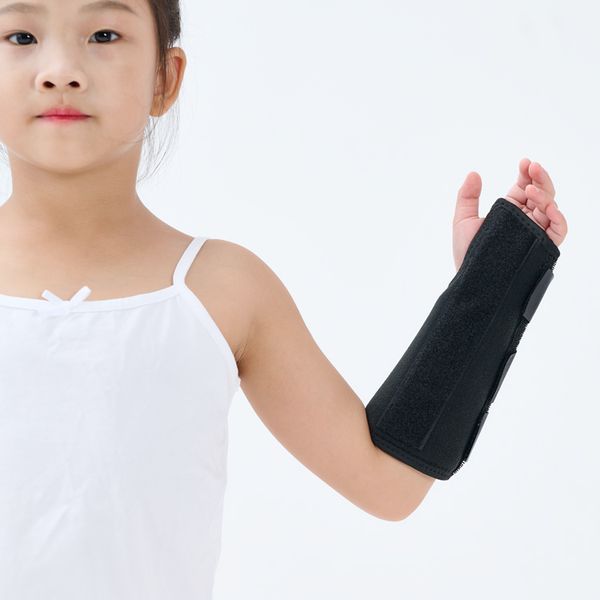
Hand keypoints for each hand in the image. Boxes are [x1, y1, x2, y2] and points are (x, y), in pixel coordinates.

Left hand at [452, 158, 567, 270]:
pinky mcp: (541, 247)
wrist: (474, 281)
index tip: (525, 162)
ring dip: (545, 194)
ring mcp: (535, 233)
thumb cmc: (468, 255)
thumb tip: (473, 173)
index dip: (528, 173)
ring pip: (551, 208)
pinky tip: (548, 208)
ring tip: (530, 189)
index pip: (524, 187)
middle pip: (542, 193)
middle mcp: (525, 220)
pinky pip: (558, 230)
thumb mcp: (463, 222)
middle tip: (533, 167)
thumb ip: (467, 197)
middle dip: (540, 177)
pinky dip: (558, 217)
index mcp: (509, 212)